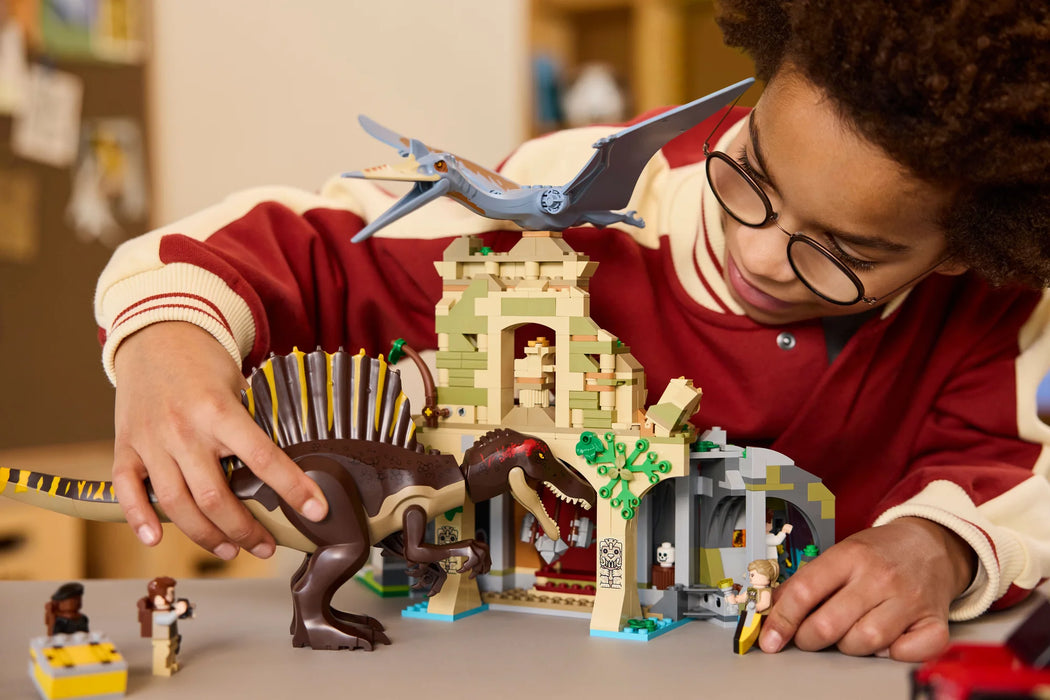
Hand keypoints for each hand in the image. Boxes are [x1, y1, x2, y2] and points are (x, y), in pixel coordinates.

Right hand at [111, 322, 327, 559]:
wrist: (155, 333)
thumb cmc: (204, 362)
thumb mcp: (239, 384)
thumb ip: (254, 423)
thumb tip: (287, 467)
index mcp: (219, 410)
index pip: (262, 458)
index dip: (293, 488)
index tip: (317, 510)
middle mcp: (183, 429)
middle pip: (215, 497)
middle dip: (245, 530)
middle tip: (266, 546)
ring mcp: (151, 441)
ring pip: (176, 503)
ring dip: (205, 536)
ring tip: (230, 550)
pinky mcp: (125, 446)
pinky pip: (128, 490)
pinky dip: (139, 518)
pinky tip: (156, 538)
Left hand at [759, 517, 975, 661]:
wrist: (932, 545)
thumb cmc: (880, 553)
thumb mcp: (840, 553)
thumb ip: (808, 580)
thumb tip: (770, 608)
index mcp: (851, 555)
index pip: (805, 590)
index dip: (782, 619)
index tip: (769, 638)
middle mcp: (880, 577)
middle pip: (831, 623)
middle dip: (808, 639)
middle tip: (807, 637)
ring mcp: (909, 600)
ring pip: (865, 642)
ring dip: (847, 647)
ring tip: (846, 635)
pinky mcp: (934, 621)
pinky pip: (909, 652)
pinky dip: (894, 655)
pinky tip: (886, 643)